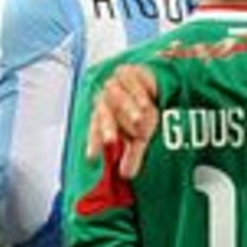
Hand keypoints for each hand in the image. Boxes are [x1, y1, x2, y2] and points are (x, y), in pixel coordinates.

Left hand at [85, 64, 159, 178]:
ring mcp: (114, 84)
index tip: (92, 157)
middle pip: (102, 114)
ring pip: (116, 97)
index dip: (93, 142)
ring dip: (128, 110)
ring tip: (139, 121)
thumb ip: (133, 154)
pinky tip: (146, 104)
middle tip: (111, 141)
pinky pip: (130, 83)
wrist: (154, 84)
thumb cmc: (141, 112)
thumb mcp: (140, 137)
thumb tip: (126, 175)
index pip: (94, 129)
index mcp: (103, 116)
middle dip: (107, 128)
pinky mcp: (126, 72)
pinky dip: (138, 94)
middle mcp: (104, 100)